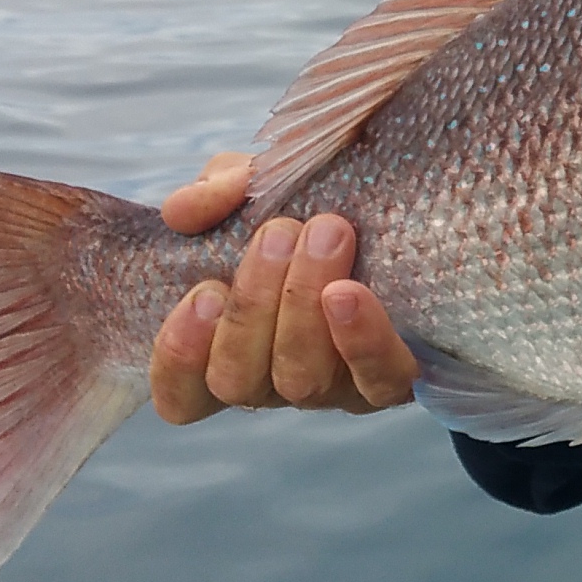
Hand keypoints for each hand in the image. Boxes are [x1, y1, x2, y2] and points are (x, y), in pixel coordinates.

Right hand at [147, 152, 417, 422]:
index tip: (203, 291)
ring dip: (301, 305)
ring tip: (325, 233)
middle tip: (278, 231)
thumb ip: (214, 191)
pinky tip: (348, 293)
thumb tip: (182, 211)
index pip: (181, 394)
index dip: (180, 356)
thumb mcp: (254, 186)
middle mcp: (275, 380)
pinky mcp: (392, 378)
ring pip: (299, 381)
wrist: (401, 205)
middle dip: (252, 304)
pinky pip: (376, 381)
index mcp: (230, 347)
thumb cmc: (309, 205)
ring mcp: (333, 387)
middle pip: (237, 381)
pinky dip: (360, 340)